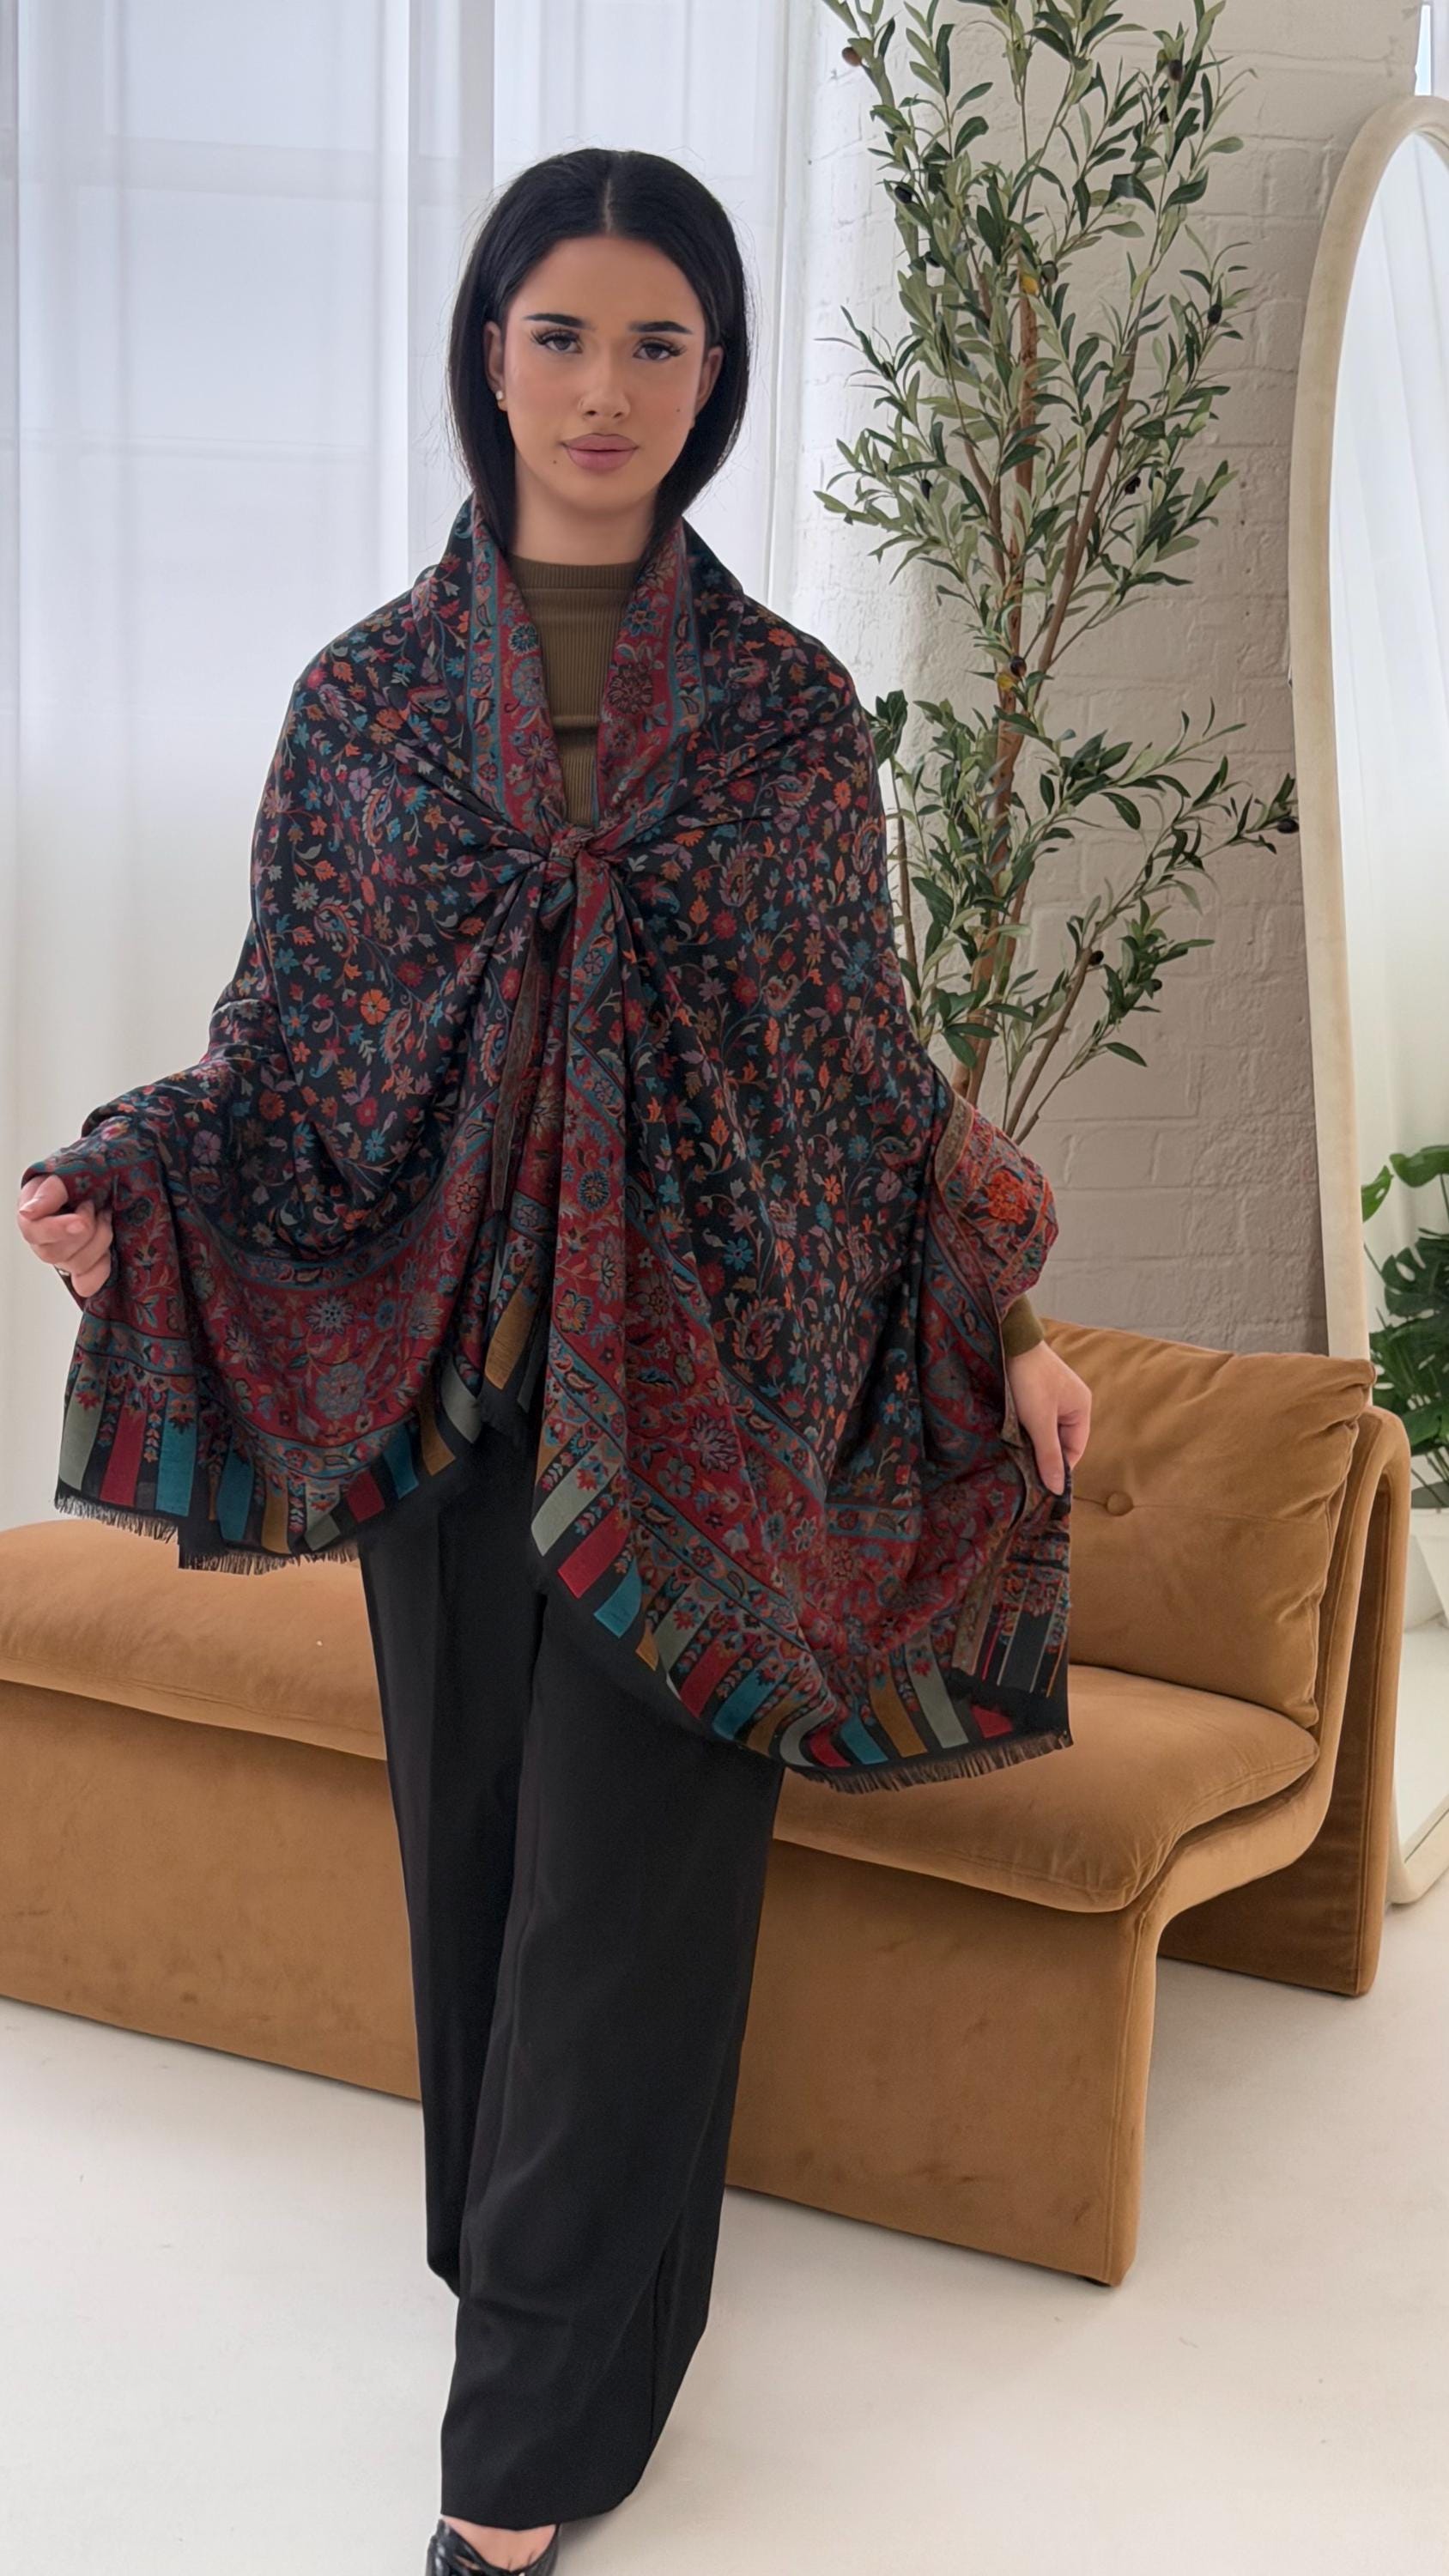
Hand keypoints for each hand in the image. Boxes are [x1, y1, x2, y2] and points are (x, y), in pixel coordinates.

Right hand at [16, 1172, 114, 1297]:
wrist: (107, 1182)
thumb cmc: (83, 1175)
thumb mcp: (64, 1172)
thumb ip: (49, 1190)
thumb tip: (28, 1213)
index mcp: (32, 1215)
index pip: (33, 1231)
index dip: (57, 1229)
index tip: (82, 1221)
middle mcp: (43, 1240)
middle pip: (54, 1254)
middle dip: (86, 1230)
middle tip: (96, 1206)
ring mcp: (62, 1257)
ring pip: (75, 1266)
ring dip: (99, 1240)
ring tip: (105, 1216)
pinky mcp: (82, 1269)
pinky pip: (86, 1284)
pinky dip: (101, 1268)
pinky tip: (108, 1250)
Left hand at [1005, 1337, 1090, 1495]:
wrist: (1010, 1342)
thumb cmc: (1030, 1380)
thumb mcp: (1040, 1422)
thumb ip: (1049, 1455)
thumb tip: (1057, 1489)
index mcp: (1081, 1408)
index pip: (1075, 1449)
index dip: (1059, 1467)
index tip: (1040, 1483)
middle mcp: (1071, 1402)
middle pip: (1060, 1441)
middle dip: (1043, 1455)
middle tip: (1023, 1471)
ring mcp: (1054, 1396)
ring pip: (1045, 1430)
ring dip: (1032, 1441)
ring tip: (1015, 1454)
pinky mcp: (1036, 1391)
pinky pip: (1035, 1418)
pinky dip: (1025, 1428)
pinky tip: (1011, 1435)